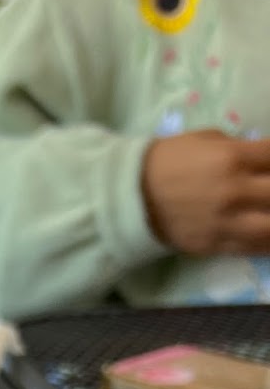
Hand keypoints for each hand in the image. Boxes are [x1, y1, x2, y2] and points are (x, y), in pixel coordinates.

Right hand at [141, 130, 269, 255]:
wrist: (132, 195)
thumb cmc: (169, 160)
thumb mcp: (208, 139)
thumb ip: (240, 149)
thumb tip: (263, 160)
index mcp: (233, 158)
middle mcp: (234, 191)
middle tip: (267, 194)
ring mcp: (225, 222)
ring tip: (268, 216)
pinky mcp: (214, 245)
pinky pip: (252, 249)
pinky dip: (266, 243)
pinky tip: (267, 237)